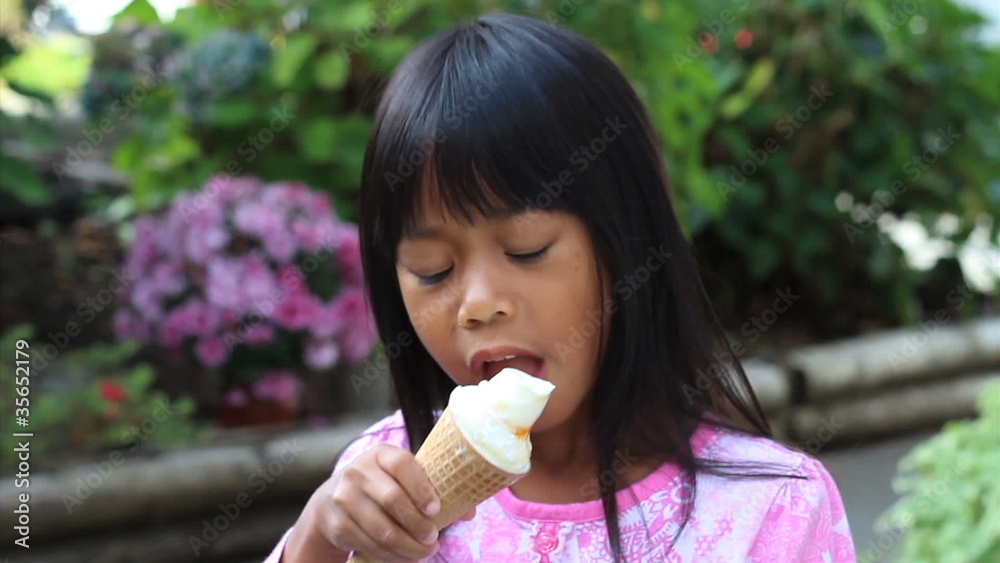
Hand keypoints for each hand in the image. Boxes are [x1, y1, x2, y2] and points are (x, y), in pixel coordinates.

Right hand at [285, 444, 441, 562]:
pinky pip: (369, 544)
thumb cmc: (381, 486)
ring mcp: (344, 498)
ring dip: (407, 546)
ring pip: (381, 528)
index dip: (422, 488)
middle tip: (433, 538)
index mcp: (380, 455)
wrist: (332, 500)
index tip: (436, 510)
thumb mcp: (401, 479)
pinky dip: (391, 555)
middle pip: (392, 499)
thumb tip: (469, 512)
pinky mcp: (337, 524)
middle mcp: (358, 472)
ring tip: (424, 552)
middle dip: (417, 524)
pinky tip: (405, 557)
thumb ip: (434, 490)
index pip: (403, 465)